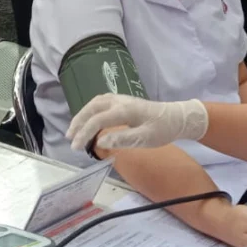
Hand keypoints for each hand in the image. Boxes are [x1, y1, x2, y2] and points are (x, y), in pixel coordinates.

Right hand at [67, 94, 207, 151]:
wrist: (176, 117)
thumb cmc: (163, 129)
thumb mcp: (145, 138)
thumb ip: (122, 139)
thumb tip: (100, 141)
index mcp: (125, 110)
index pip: (98, 120)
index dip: (84, 133)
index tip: (75, 147)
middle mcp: (120, 101)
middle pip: (92, 108)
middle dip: (78, 122)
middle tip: (69, 137)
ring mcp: (121, 99)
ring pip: (95, 103)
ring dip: (82, 114)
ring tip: (74, 129)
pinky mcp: (123, 101)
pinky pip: (101, 102)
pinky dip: (90, 110)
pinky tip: (88, 119)